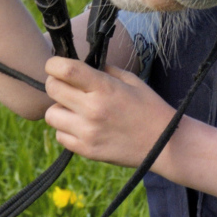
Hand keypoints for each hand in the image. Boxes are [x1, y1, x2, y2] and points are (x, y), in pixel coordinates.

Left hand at [42, 56, 176, 167]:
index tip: (56, 65)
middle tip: (67, 85)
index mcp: (104, 88)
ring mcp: (88, 133)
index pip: (65, 70)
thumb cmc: (149, 107)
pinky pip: (60, 136)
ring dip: (59, 108)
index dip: (54, 64)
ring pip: (51, 115)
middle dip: (56, 83)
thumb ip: (103, 70)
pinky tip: (81, 125)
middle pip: (52, 89)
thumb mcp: (130, 80)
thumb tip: (81, 64)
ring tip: (75, 108)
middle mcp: (92, 110)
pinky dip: (65, 129)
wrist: (165, 144)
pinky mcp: (87, 151)